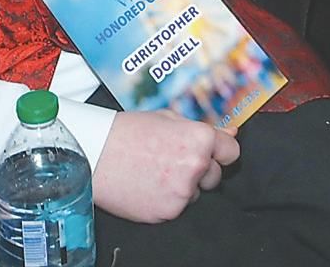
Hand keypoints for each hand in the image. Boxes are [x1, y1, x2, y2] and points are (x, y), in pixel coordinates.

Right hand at [92, 108, 238, 221]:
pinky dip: (167, 199)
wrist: (97, 153)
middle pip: (215, 175)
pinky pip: (177, 207)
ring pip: (195, 193)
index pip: (231, 152)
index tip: (213, 151)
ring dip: (183, 185)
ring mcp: (182, 192)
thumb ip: (200, 128)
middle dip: (200, 169)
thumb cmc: (129, 131)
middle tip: (173, 159)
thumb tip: (230, 134)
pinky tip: (149, 184)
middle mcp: (195, 166)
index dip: (221, 151)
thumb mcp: (168, 118)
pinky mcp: (168, 212)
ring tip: (156, 170)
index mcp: (199, 138)